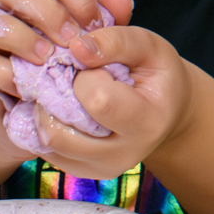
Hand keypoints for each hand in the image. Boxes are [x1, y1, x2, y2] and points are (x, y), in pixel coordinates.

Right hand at [0, 0, 133, 159]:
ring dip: (18, 35)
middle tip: (72, 41)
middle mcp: (7, 13)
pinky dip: (3, 73)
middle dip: (46, 11)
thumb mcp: (93, 54)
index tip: (96, 26)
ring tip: (47, 59)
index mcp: (40, 0)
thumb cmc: (68, 79)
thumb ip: (107, 26)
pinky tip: (29, 88)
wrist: (36, 124)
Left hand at [29, 24, 203, 180]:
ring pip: (48, 143)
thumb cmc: (158, 74)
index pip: (97, 101)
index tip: (96, 68)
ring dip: (45, 113)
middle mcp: (124, 154)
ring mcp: (101, 169)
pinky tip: (62, 109)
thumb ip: (115, 41)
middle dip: (56, 98)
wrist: (167, 112)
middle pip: (62, 133)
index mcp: (147, 122)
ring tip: (64, 94)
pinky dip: (45, 126)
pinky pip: (46, 150)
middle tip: (71, 80)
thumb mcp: (149, 47)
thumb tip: (75, 47)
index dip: (86, 76)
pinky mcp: (83, 173)